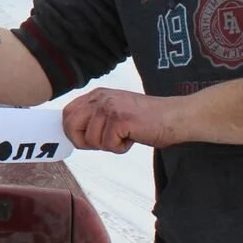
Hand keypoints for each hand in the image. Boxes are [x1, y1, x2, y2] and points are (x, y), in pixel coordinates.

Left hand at [61, 88, 184, 153]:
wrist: (175, 117)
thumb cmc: (147, 119)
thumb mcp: (115, 111)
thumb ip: (95, 117)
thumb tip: (72, 133)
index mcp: (97, 94)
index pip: (67, 113)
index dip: (73, 131)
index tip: (87, 140)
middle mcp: (100, 98)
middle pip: (70, 126)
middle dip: (84, 141)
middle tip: (106, 141)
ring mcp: (109, 107)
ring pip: (90, 140)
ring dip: (108, 145)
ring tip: (126, 135)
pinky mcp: (119, 120)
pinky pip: (107, 145)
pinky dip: (120, 148)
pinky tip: (133, 137)